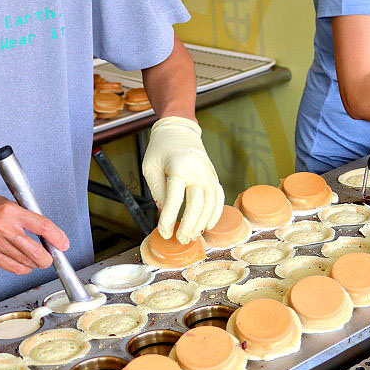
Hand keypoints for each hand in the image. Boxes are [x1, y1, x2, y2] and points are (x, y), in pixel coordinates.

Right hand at [0, 195, 68, 274]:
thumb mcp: (4, 202)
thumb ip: (24, 214)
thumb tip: (45, 230)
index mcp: (10, 212)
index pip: (43, 226)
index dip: (57, 237)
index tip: (63, 244)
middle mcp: (3, 229)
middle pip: (37, 252)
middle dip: (48, 257)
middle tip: (50, 255)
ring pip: (27, 263)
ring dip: (35, 263)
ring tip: (34, 256)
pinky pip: (14, 268)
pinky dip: (24, 267)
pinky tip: (23, 262)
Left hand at [142, 116, 223, 243]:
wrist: (179, 130)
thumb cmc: (160, 149)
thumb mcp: (150, 168)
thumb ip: (158, 191)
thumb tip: (165, 214)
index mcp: (179, 167)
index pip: (175, 199)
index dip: (169, 219)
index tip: (164, 232)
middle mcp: (197, 171)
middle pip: (197, 204)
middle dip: (188, 225)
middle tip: (180, 239)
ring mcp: (208, 174)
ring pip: (210, 204)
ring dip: (202, 223)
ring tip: (191, 236)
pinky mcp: (213, 177)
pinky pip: (219, 198)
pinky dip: (215, 213)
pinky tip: (208, 226)